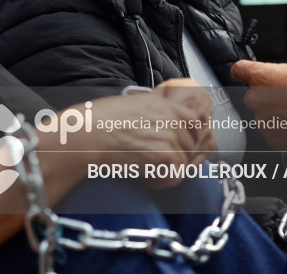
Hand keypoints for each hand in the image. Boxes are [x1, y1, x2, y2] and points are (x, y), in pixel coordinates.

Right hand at [80, 83, 214, 187]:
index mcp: (169, 106)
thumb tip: (169, 124)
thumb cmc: (103, 119)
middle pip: (191, 148)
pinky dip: (159, 182)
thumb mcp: (136, 104)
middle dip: (174, 158)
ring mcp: (171, 137)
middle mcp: (174, 119)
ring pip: (183, 165)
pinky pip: (174, 177)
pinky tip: (142, 175)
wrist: (89, 133)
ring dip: (165, 172)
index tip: (174, 148)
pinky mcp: (163, 156)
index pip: (196, 124)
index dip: (187, 139)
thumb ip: (158, 111)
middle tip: (152, 161)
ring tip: (144, 168)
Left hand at [231, 60, 286, 149]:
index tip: (242, 75)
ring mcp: (263, 121)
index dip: (243, 73)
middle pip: (254, 98)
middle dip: (266, 98)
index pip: (238, 70)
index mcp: (259, 77)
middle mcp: (256, 99)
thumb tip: (265, 78)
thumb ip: (272, 74)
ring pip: (264, 117)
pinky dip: (282, 131)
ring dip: (275, 116)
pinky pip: (273, 133)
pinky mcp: (272, 139)